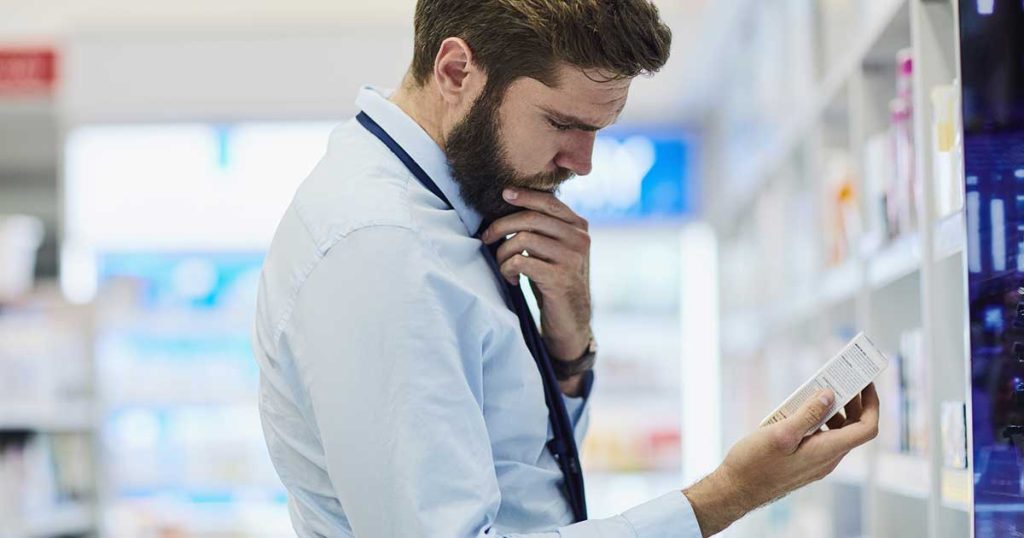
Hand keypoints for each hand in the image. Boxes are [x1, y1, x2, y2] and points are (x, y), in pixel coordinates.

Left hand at [480, 187, 591, 362]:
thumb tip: (510, 202)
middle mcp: (579, 239)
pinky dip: (508, 269)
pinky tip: (512, 279)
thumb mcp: (554, 250)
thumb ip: (544, 228)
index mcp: (579, 227)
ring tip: (503, 266)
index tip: (503, 194)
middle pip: (531, 219)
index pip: (548, 202)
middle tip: (486, 238)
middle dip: (501, 226)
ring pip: (523, 239)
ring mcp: (572, 258)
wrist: (571, 320)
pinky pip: (521, 262)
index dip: (524, 195)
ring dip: (503, 253)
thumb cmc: (554, 281)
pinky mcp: (559, 278)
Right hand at [683, 384, 879, 536]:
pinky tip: (799, 410)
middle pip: (854, 428)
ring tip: (816, 390)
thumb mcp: (780, 434)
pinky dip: (818, 420)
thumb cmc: (754, 464)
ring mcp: (816, 462)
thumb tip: (829, 395)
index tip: (865, 383)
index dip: (872, 404)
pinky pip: (821, 437)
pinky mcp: (804, 461)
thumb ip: (807, 414)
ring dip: (833, 409)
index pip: (866, 428)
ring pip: (837, 432)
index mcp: (826, 452)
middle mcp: (827, 459)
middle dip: (852, 402)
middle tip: (841, 378)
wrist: (736, 489)